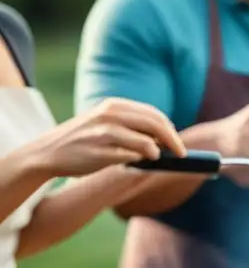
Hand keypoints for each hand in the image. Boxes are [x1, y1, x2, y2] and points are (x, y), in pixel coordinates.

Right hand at [26, 98, 185, 177]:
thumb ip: (132, 125)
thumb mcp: (106, 122)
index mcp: (114, 105)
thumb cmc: (84, 139)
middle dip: (173, 141)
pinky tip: (133, 161)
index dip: (170, 129)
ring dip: (155, 153)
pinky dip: (138, 161)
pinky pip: (131, 158)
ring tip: (153, 158)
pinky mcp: (99, 152)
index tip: (178, 142)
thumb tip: (165, 138)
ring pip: (146, 143)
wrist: (48, 152)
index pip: (153, 114)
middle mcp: (110, 115)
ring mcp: (103, 133)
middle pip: (156, 126)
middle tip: (181, 154)